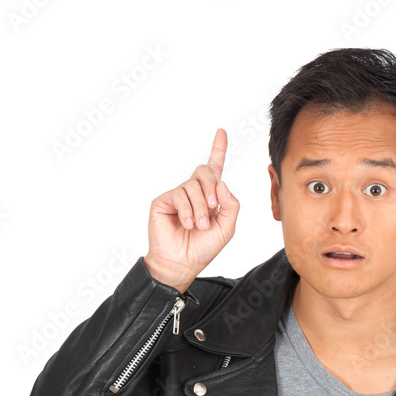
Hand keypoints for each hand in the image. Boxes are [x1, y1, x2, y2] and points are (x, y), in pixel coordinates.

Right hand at [144, 127, 239, 291]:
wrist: (182, 263)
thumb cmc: (203, 248)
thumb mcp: (226, 228)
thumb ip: (231, 206)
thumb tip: (223, 184)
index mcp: (211, 197)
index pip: (215, 168)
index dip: (218, 149)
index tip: (221, 132)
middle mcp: (194, 192)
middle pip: (205, 171)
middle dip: (212, 189)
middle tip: (213, 209)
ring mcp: (178, 195)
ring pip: (193, 186)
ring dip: (201, 208)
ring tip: (199, 226)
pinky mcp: (164, 200)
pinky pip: (179, 194)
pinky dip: (187, 210)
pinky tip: (187, 223)